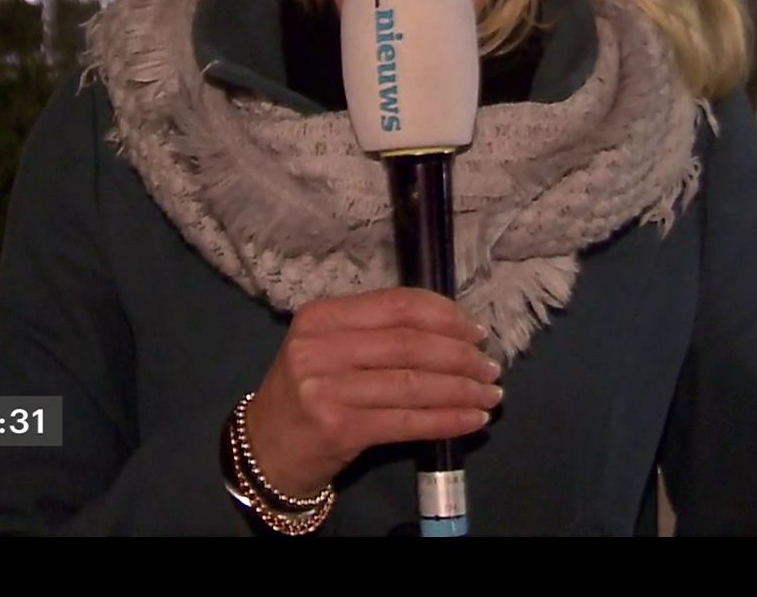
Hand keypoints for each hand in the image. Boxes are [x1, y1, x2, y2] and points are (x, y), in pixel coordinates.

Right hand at [241, 288, 503, 498]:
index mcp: (321, 316)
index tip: (476, 331)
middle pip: (411, 344)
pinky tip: (473, 420)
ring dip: (462, 389)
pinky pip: (408, 420)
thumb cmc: (307, 394)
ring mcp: (326, 388)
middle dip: (461, 355)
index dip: (445, 315)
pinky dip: (447, 420)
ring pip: (414, 382)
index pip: (397, 305)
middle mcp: (320, 347)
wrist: (264, 450)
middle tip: (491, 366)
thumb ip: (376, 334)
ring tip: (491, 394)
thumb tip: (454, 332)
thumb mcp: (328, 349)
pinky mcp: (339, 427)